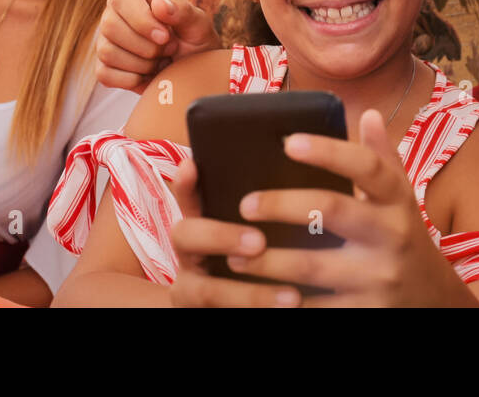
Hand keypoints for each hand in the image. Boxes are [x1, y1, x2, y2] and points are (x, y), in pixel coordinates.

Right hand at [95, 0, 219, 92]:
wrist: (194, 66)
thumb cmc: (195, 38)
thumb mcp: (198, 23)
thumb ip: (183, 11)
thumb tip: (159, 4)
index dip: (142, 20)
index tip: (165, 37)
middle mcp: (116, 10)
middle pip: (110, 26)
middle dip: (145, 46)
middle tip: (169, 48)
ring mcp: (107, 38)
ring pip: (106, 52)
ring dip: (141, 64)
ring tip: (161, 60)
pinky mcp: (105, 64)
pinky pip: (105, 74)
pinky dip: (130, 79)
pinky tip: (149, 74)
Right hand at [165, 158, 303, 306]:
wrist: (232, 306)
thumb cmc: (255, 259)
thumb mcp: (251, 229)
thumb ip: (261, 208)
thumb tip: (295, 167)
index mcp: (200, 226)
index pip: (186, 198)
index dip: (185, 184)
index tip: (192, 165)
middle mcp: (188, 255)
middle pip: (184, 237)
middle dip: (219, 236)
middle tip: (258, 242)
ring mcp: (190, 289)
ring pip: (205, 292)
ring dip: (249, 294)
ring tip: (292, 297)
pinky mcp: (201, 314)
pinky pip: (219, 314)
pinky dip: (253, 313)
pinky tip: (292, 310)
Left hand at [228, 110, 477, 306]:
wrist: (434, 301)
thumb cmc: (402, 237)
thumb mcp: (401, 199)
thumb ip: (383, 158)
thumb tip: (370, 115)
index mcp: (397, 200)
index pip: (367, 167)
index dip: (328, 152)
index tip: (289, 142)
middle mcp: (391, 235)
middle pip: (331, 210)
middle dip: (281, 205)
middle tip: (244, 205)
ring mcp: (378, 278)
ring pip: (312, 267)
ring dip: (267, 261)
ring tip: (233, 255)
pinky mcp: (364, 313)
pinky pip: (314, 308)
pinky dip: (281, 303)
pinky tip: (254, 295)